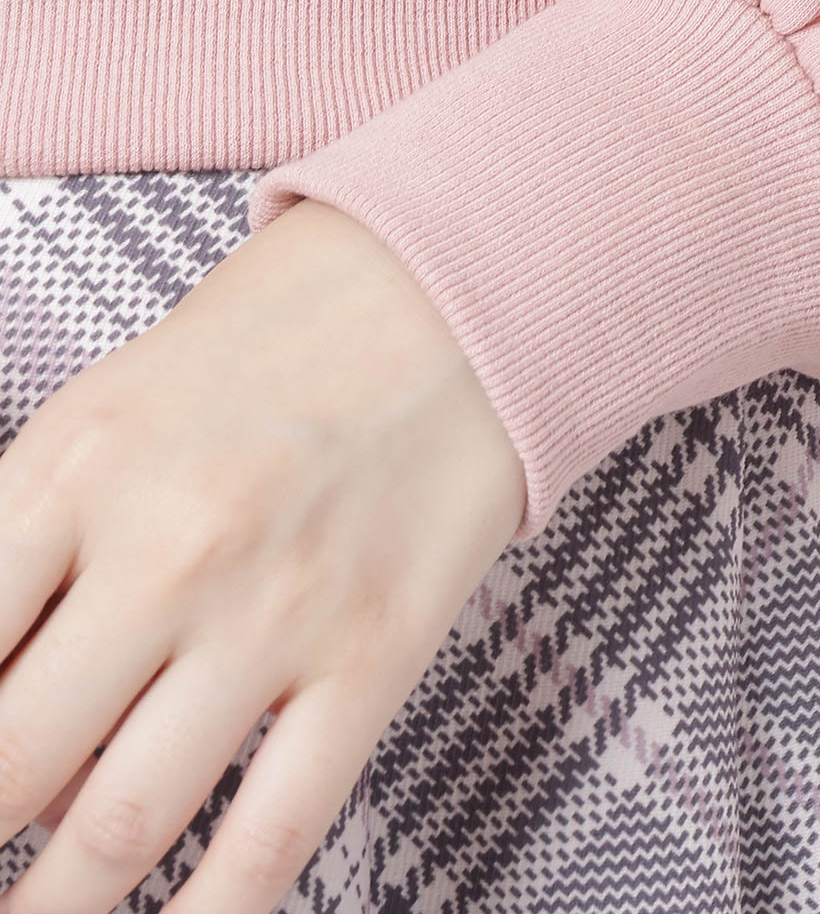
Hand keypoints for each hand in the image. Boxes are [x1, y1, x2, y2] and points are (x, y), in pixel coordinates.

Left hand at [0, 196, 525, 911]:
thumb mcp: (106, 412)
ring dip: (55, 908)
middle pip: (8, 767)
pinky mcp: (373, 654)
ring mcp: (277, 610)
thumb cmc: (265, 349)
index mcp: (75, 470)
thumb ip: (21, 547)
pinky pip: (275, 833)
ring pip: (122, 828)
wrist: (445, 299)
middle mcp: (168, 546)